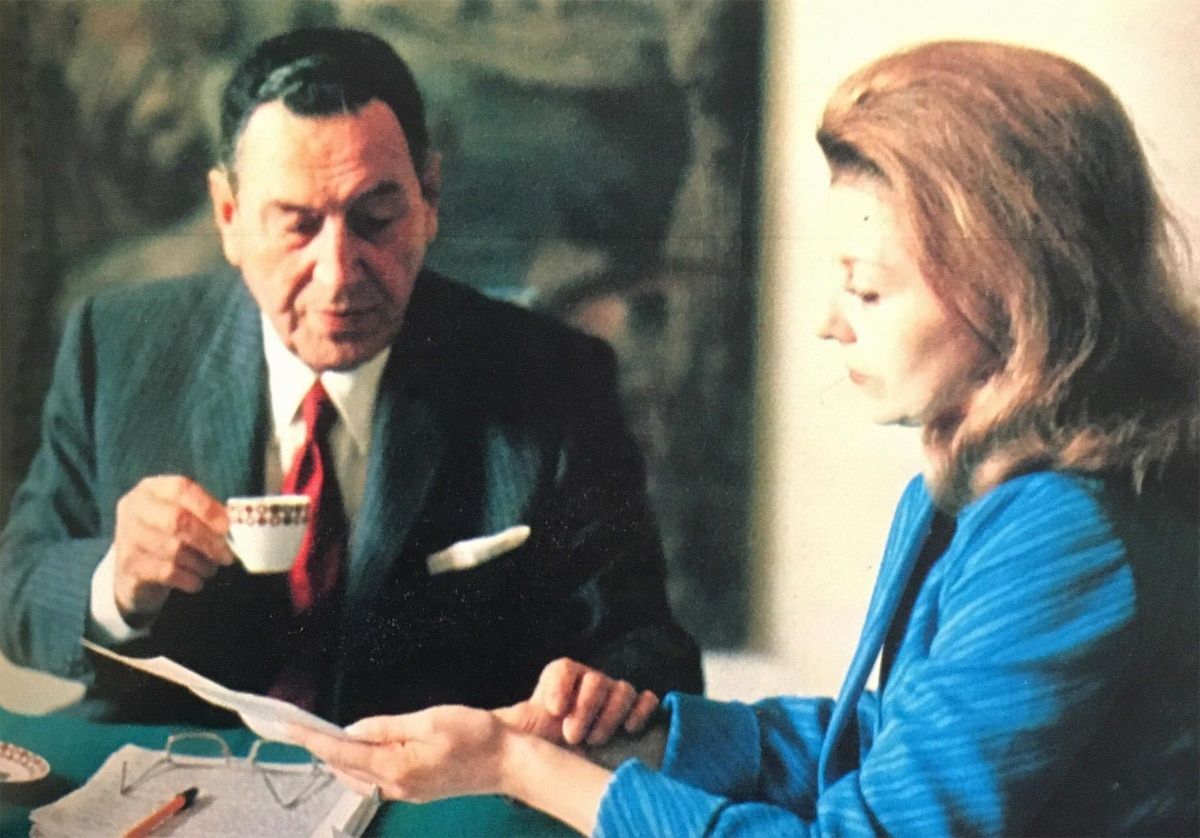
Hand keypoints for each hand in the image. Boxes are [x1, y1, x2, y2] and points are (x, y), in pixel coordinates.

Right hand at [112, 475, 233, 620]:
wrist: (134, 572)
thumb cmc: (168, 537)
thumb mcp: (184, 517)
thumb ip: (206, 514)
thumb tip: (235, 522)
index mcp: (152, 488)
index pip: (181, 488)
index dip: (208, 507)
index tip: (228, 527)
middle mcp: (134, 508)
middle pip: (177, 520)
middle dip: (209, 540)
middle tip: (227, 556)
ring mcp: (127, 536)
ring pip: (173, 549)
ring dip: (201, 562)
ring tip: (211, 569)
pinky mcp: (127, 564)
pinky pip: (165, 571)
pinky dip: (188, 578)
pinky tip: (196, 581)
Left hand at [290, 706, 510, 801]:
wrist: (508, 764)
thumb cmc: (477, 737)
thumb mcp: (430, 720)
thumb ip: (387, 727)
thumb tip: (353, 730)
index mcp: (396, 767)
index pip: (342, 751)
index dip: (312, 738)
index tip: (289, 728)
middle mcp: (395, 786)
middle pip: (344, 768)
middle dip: (320, 748)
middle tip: (300, 727)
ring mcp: (405, 792)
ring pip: (356, 777)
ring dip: (338, 758)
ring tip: (322, 737)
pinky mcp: (414, 791)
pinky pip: (373, 780)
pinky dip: (358, 765)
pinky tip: (359, 751)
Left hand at [495, 657, 658, 746]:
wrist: (562, 761)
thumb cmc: (539, 745)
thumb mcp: (517, 731)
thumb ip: (507, 723)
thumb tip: (488, 722)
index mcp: (559, 679)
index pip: (563, 668)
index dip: (561, 685)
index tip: (553, 711)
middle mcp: (588, 683)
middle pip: (595, 680)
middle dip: (586, 708)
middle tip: (572, 736)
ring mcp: (613, 697)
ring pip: (622, 689)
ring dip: (610, 714)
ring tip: (594, 740)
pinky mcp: (633, 713)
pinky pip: (646, 700)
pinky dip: (642, 710)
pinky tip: (630, 729)